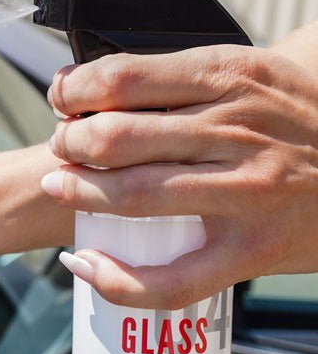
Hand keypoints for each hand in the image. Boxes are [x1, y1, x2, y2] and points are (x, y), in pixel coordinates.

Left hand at [44, 42, 317, 307]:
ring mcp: (246, 194)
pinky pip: (170, 280)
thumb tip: (106, 81)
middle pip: (115, 136)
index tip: (62, 99)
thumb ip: (192, 77)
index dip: (73, 90)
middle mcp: (237, 131)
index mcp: (232, 78)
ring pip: (132, 196)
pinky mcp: (254, 251)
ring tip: (62, 185)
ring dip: (78, 191)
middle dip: (69, 142)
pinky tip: (84, 263)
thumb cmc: (308, 119)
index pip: (123, 76)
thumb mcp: (260, 74)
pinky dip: (115, 278)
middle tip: (61, 147)